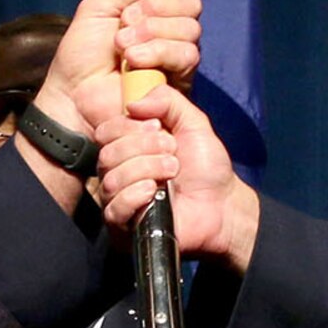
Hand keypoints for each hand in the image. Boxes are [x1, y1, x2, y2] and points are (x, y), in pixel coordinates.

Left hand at [32, 0, 201, 134]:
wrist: (74, 95)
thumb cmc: (82, 55)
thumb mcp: (100, 7)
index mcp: (155, 10)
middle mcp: (171, 31)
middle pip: (191, 4)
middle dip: (155, 8)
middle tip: (123, 24)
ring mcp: (177, 57)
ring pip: (190, 29)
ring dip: (153, 32)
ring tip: (123, 47)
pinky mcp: (180, 82)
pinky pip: (187, 55)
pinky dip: (158, 52)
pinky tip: (134, 62)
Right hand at [93, 82, 259, 269]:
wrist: (222, 205)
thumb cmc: (207, 168)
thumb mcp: (193, 123)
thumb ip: (168, 101)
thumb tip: (133, 103)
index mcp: (128, 146)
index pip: (106, 131)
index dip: (129, 126)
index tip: (159, 128)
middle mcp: (118, 171)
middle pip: (107, 153)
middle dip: (144, 148)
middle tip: (172, 153)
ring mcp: (118, 199)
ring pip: (112, 179)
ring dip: (147, 169)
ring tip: (172, 172)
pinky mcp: (123, 226)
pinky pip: (113, 208)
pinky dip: (134, 196)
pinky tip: (154, 192)